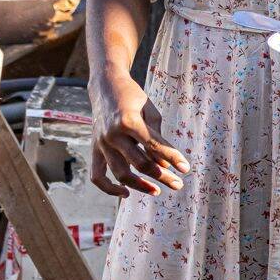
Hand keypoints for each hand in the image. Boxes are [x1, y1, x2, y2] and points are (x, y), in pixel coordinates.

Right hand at [90, 73, 189, 198]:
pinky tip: (126, 193)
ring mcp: (101, 143)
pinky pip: (97, 176)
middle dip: (161, 176)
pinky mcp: (94, 149)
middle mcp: (113, 134)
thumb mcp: (150, 111)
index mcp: (129, 121)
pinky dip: (109, 188)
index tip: (186, 169)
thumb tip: (164, 166)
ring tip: (157, 191)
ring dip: (140, 186)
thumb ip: (157, 138)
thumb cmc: (133, 97)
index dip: (172, 159)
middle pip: (140, 163)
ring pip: (120, 173)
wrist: (105, 86)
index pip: (154, 146)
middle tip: (178, 184)